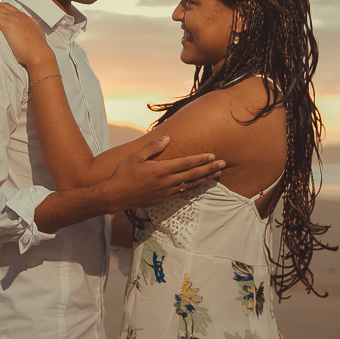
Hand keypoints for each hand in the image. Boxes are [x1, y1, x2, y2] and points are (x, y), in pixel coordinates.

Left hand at [0, 3, 52, 70]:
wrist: (39, 54)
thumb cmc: (38, 48)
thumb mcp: (37, 33)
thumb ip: (32, 26)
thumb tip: (31, 25)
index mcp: (25, 17)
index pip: (9, 8)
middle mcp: (18, 15)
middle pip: (0, 6)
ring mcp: (13, 18)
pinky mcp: (8, 24)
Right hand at [103, 136, 224, 208]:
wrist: (116, 195)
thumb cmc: (124, 173)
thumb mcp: (136, 156)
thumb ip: (153, 147)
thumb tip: (168, 139)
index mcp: (161, 170)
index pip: (186, 164)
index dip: (200, 159)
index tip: (212, 155)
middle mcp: (167, 182)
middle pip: (193, 175)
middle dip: (209, 169)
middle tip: (223, 164)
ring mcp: (167, 192)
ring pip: (191, 185)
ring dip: (205, 179)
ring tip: (217, 174)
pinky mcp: (164, 200)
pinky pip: (184, 193)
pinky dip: (194, 188)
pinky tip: (200, 185)